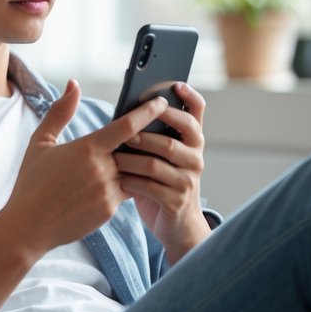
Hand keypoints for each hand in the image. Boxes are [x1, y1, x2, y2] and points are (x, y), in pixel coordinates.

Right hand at [0, 80, 169, 255]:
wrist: (27, 227)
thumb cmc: (31, 182)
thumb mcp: (40, 143)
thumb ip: (60, 112)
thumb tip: (74, 84)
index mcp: (87, 148)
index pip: (127, 126)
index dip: (147, 112)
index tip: (161, 102)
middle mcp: (101, 169)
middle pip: (136, 149)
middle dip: (145, 142)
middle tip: (155, 131)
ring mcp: (108, 191)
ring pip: (134, 172)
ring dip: (136, 165)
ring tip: (138, 158)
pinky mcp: (109, 210)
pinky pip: (126, 193)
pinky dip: (125, 185)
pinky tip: (118, 182)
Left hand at [113, 82, 210, 262]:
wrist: (176, 227)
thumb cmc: (161, 184)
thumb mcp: (161, 157)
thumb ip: (150, 135)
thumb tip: (124, 111)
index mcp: (192, 142)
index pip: (197, 112)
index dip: (190, 96)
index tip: (175, 84)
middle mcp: (195, 157)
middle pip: (177, 133)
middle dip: (148, 128)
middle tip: (125, 131)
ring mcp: (188, 180)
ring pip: (157, 161)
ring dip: (131, 157)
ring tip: (112, 157)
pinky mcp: (176, 201)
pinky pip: (149, 186)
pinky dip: (129, 181)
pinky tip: (117, 180)